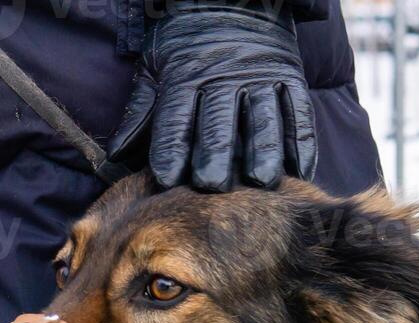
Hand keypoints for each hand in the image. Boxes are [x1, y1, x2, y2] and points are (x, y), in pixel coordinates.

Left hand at [108, 1, 317, 191]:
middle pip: (219, 122)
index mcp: (185, 74)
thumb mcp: (155, 65)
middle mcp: (224, 76)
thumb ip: (141, 111)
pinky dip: (301, 142)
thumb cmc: (184, 40)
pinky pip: (298, 111)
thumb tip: (116, 154)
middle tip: (213, 186)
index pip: (174, 117)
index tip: (166, 179)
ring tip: (261, 181)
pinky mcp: (289, 75)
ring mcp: (260, 76)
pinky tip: (301, 171)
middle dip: (216, 154)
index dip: (169, 147)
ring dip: (263, 151)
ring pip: (262, 119)